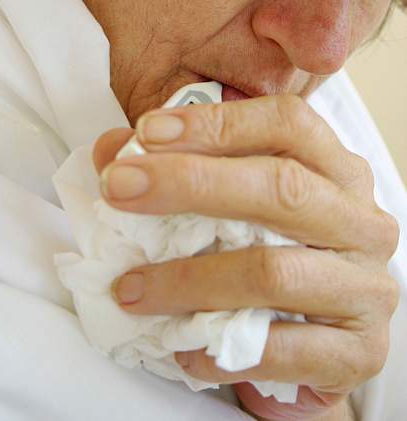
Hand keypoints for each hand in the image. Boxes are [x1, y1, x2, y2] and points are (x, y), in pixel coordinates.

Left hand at [93, 95, 398, 419]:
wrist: (318, 343)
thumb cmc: (272, 257)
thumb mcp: (233, 204)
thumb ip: (179, 170)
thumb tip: (111, 153)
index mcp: (338, 171)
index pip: (288, 124)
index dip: (217, 123)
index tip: (147, 132)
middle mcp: (362, 222)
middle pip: (282, 187)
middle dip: (191, 183)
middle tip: (119, 189)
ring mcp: (366, 288)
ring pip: (273, 272)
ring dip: (188, 280)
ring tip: (131, 288)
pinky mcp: (358, 353)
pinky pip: (281, 350)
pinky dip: (218, 349)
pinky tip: (180, 345)